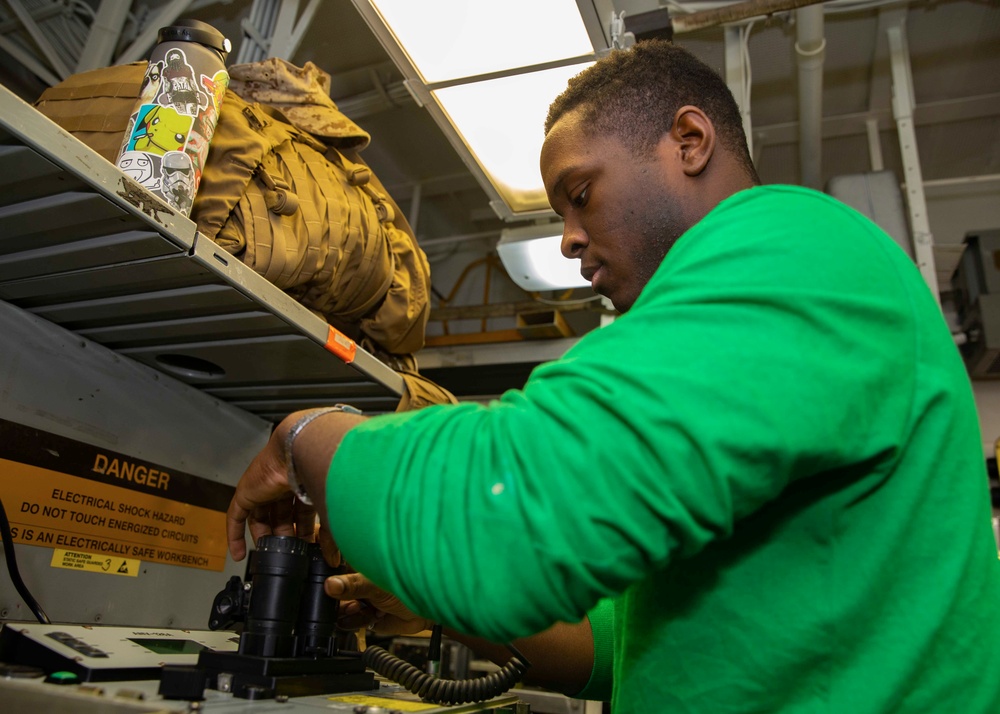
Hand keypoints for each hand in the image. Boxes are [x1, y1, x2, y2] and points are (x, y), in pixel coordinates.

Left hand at [227, 409, 364, 561]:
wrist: (304, 450)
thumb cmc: (322, 470)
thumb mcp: (327, 509)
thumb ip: (329, 534)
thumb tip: (334, 558)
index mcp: (304, 482)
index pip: (300, 511)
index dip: (302, 530)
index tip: (305, 546)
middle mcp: (283, 483)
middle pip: (280, 515)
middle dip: (284, 535)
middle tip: (288, 552)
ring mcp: (263, 487)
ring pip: (261, 517)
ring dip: (264, 537)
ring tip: (269, 555)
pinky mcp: (246, 492)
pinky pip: (236, 517)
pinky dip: (235, 535)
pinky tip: (238, 554)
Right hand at [327, 572, 432, 635]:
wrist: (423, 612)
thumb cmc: (409, 586)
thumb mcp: (378, 583)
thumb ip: (353, 585)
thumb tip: (330, 585)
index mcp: (358, 562)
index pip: (332, 564)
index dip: (327, 573)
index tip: (327, 582)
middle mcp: (356, 579)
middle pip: (330, 589)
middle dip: (335, 598)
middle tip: (349, 599)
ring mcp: (358, 597)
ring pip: (336, 607)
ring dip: (345, 611)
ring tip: (361, 608)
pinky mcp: (361, 615)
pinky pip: (346, 621)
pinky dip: (353, 621)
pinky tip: (365, 617)